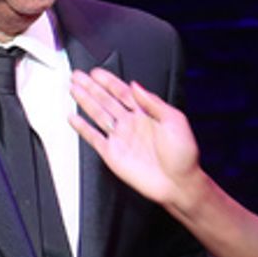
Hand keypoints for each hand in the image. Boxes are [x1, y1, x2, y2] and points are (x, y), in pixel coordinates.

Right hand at [69, 69, 202, 209]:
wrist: (179, 184)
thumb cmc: (183, 156)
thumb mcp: (175, 120)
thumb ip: (153, 102)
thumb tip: (136, 86)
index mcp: (146, 114)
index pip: (123, 92)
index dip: (109, 81)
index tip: (96, 72)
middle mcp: (131, 124)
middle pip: (106, 100)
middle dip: (91, 87)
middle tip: (78, 76)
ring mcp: (120, 138)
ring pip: (98, 115)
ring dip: (85, 101)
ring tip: (73, 89)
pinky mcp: (112, 154)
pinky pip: (94, 138)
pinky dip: (83, 129)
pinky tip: (74, 118)